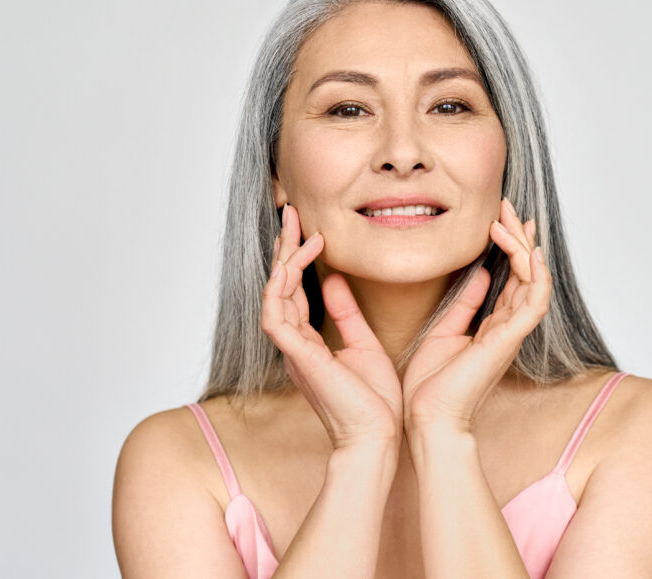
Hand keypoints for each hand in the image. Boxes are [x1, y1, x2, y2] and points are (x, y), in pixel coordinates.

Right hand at [261, 204, 402, 450]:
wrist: (378, 437)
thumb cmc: (374, 401)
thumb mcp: (363, 344)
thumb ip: (346, 312)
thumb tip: (334, 280)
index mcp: (307, 344)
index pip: (293, 292)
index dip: (296, 259)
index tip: (307, 229)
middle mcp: (294, 345)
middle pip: (278, 287)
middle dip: (283, 249)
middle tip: (291, 214)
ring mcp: (292, 351)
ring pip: (273, 295)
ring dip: (283, 260)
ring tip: (297, 230)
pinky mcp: (298, 357)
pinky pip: (275, 314)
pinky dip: (283, 284)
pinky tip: (300, 260)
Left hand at [401, 198, 551, 436]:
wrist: (427, 417)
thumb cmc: (431, 384)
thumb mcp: (444, 330)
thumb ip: (464, 303)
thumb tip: (478, 273)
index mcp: (494, 327)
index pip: (513, 279)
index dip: (511, 247)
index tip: (500, 218)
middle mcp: (508, 328)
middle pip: (528, 274)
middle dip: (521, 238)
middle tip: (510, 207)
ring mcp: (511, 334)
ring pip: (534, 282)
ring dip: (525, 248)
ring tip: (510, 220)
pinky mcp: (508, 340)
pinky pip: (533, 302)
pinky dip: (534, 275)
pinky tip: (526, 251)